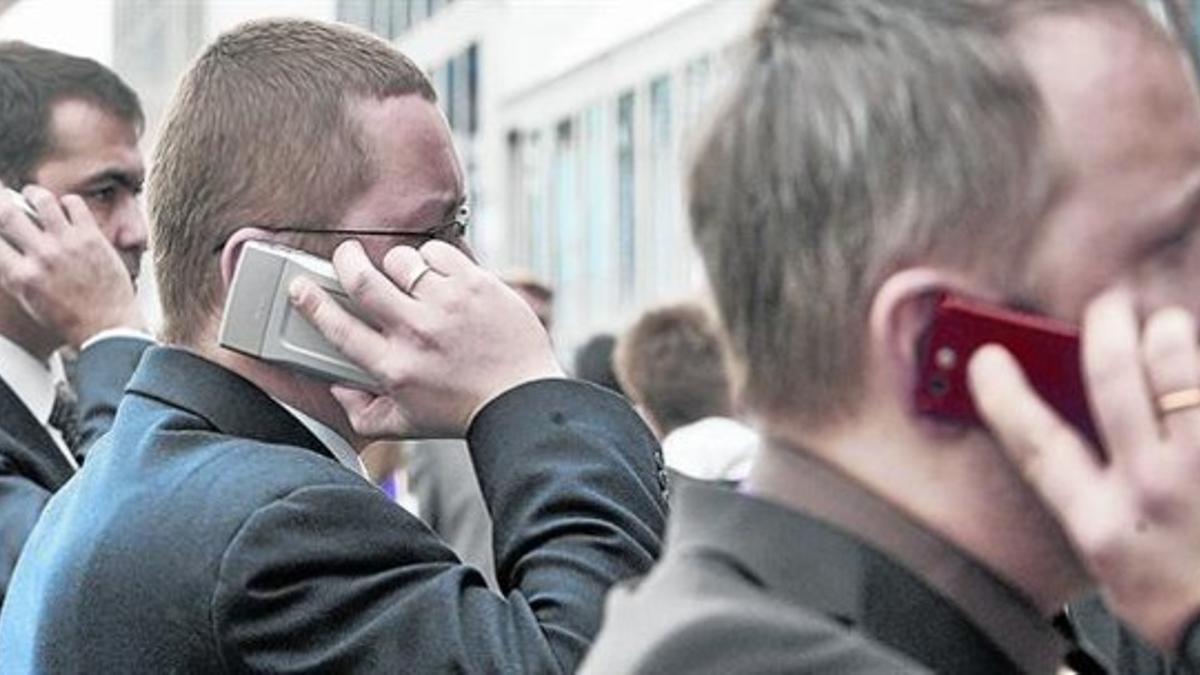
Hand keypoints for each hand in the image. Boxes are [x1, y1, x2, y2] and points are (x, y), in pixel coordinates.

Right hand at [0, 184, 144, 347]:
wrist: (108, 326)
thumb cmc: (69, 318)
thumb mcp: (29, 300)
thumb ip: (13, 272)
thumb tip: (5, 250)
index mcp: (20, 276)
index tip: (0, 224)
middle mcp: (41, 256)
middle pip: (7, 213)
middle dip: (1, 201)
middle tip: (3, 199)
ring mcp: (68, 244)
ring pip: (42, 200)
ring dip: (34, 194)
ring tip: (33, 196)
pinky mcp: (92, 237)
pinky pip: (74, 203)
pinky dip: (67, 201)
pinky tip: (65, 208)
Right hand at [289, 240, 564, 438]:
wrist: (521, 400)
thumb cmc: (463, 412)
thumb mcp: (405, 425)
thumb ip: (363, 414)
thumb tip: (337, 390)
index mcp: (393, 366)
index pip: (337, 326)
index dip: (310, 301)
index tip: (300, 286)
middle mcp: (415, 332)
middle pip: (361, 278)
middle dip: (346, 260)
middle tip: (347, 257)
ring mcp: (447, 304)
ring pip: (401, 261)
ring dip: (396, 264)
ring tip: (407, 277)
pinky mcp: (476, 284)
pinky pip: (439, 252)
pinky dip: (433, 258)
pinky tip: (439, 275)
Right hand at [968, 288, 1199, 651]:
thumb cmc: (1175, 599)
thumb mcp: (1108, 559)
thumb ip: (1086, 496)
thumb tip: (1062, 422)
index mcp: (1100, 523)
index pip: (1038, 445)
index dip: (1005, 397)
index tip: (989, 360)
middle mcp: (1151, 491)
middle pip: (1112, 378)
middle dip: (1106, 326)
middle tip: (1108, 307)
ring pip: (1178, 370)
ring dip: (1168, 334)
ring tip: (1166, 325)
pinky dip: (1197, 372)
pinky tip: (1191, 357)